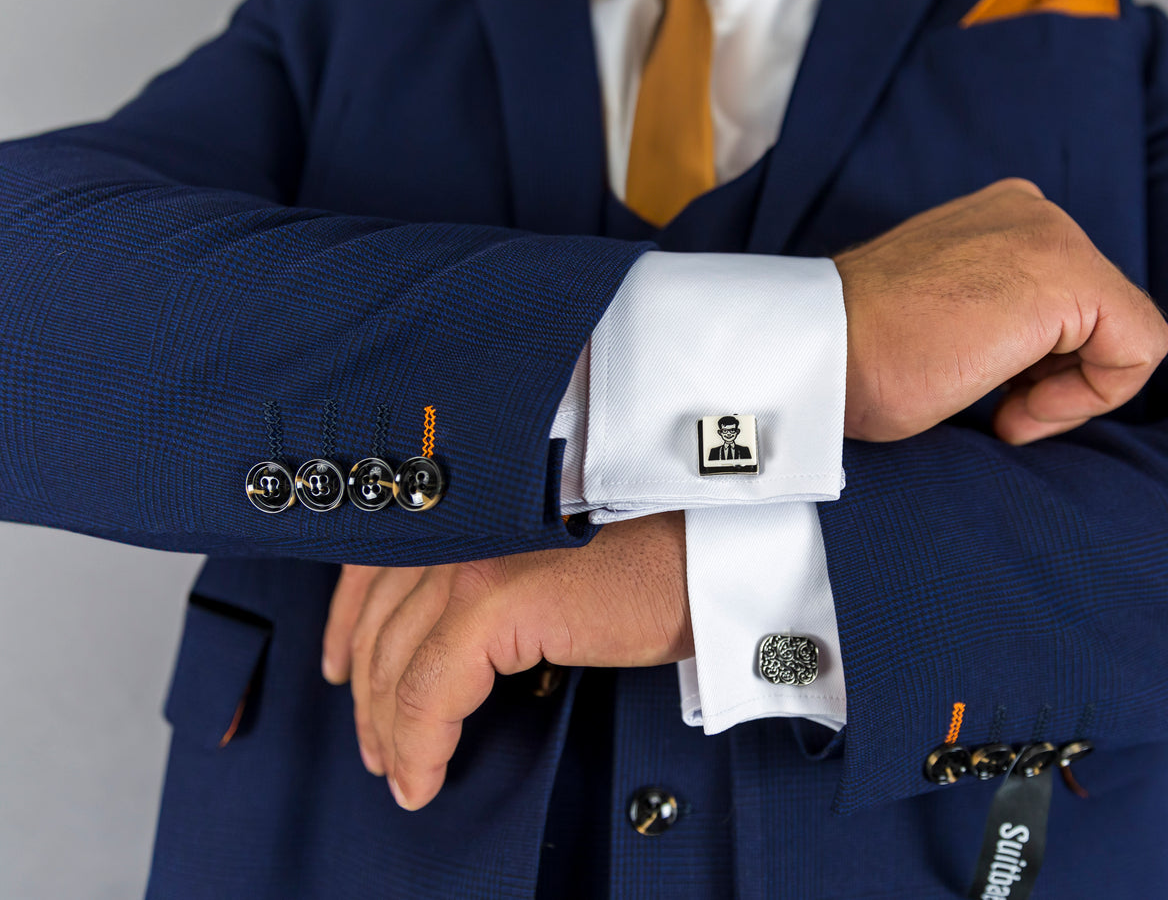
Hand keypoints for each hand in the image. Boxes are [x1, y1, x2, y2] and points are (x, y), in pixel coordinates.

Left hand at [320, 511, 689, 810]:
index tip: (340, 669)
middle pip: (378, 622)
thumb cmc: (658, 557)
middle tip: (376, 745)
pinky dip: (418, 745)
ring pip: (395, 664)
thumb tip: (453, 644)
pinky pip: (428, 695)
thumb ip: (497, 578)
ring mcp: (471, 560)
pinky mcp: (494, 602)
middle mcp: (460, 524)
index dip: (346, 625)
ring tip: (402, 773)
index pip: (375, 565)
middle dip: (367, 694)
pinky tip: (423, 776)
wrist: (715, 555)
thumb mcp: (554, 560)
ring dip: (389, 732)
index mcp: (470, 504)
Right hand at [833, 177, 1167, 443]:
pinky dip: (1090, 398)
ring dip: (1070, 392)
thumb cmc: (863, 353)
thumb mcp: (947, 316)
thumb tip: (1046, 360)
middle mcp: (1034, 211)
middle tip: (998, 409)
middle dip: (1061, 377)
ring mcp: (1052, 236)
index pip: (1075, 304)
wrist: (821, 353)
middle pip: (1104, 317)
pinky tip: (1016, 414)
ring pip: (1126, 334)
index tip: (993, 396)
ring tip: (1002, 410)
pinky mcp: (1066, 278)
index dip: (1047, 368)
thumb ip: (1000, 313)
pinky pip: (1138, 349)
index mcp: (1002, 215)